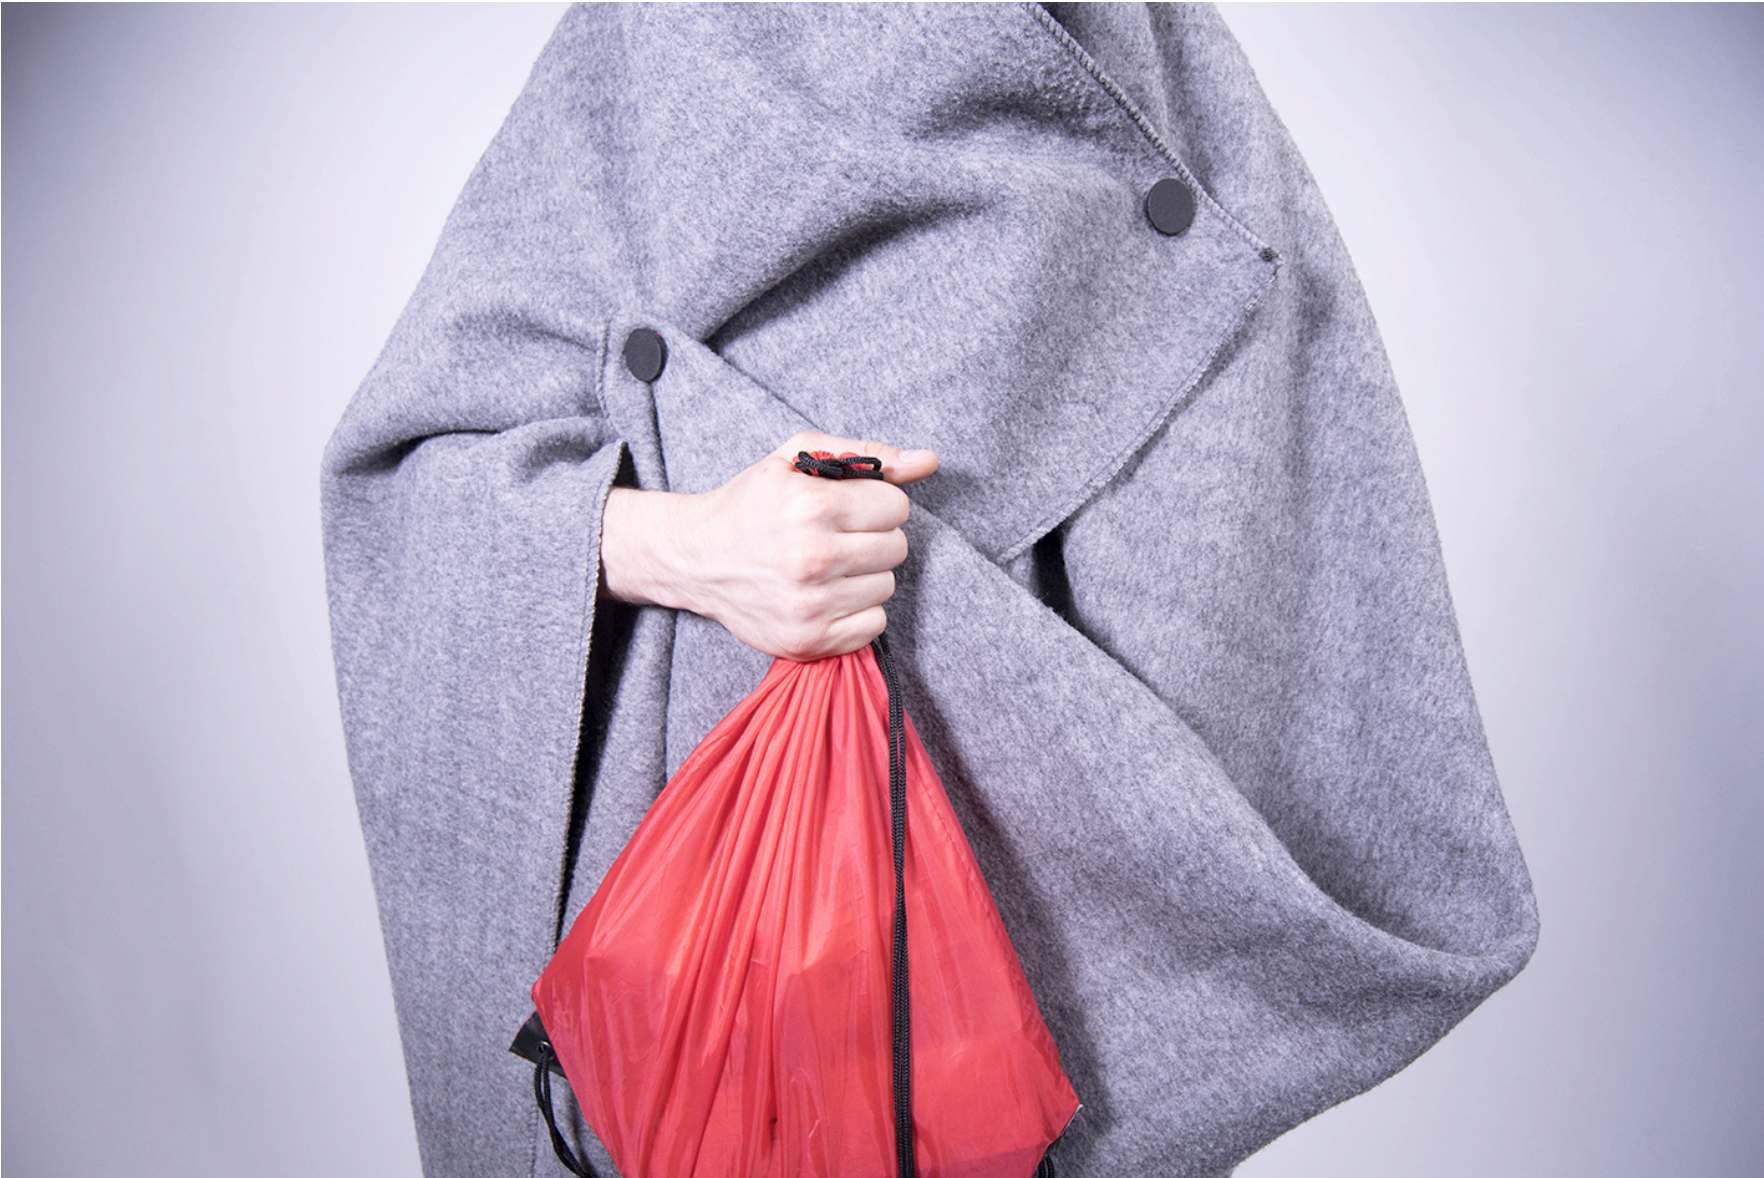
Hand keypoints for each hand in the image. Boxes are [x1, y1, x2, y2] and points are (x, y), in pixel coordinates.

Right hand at [599, 432, 938, 660]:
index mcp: (810, 507)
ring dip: (866, 574)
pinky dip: (858, 610)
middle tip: (839, 535)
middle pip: (897, 548)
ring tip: (829, 565)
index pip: (896, 507)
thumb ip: (866, 454)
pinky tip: (828, 594)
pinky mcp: (808, 640)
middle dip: (874, 537)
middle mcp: (811, 558)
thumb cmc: (750, 504)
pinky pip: (874, 624)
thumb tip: (927, 460)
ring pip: (887, 586)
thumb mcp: (797, 458)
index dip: (877, 502)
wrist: (694, 559)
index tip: (852, 507)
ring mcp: (809, 605)